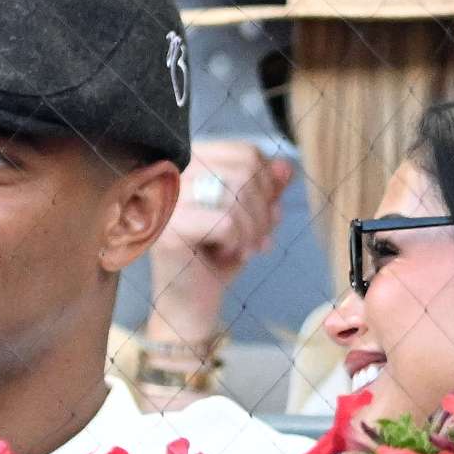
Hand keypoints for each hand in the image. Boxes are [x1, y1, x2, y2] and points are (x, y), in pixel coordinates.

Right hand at [146, 140, 293, 344]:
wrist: (190, 301)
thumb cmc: (216, 255)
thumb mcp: (250, 216)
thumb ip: (266, 188)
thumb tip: (285, 167)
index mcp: (191, 162)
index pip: (245, 152)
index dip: (268, 183)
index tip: (266, 212)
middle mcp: (174, 174)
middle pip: (244, 170)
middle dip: (263, 210)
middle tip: (259, 239)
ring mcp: (168, 198)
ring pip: (237, 194)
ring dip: (253, 229)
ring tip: (245, 248)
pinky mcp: (169, 227)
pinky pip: (226, 222)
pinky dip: (236, 241)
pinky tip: (225, 254)